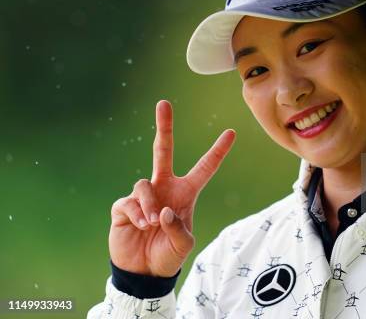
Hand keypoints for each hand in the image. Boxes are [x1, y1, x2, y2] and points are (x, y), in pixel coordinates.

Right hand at [109, 100, 235, 276]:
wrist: (143, 272)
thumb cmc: (168, 255)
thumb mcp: (183, 245)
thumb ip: (178, 228)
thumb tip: (164, 210)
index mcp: (185, 193)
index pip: (205, 168)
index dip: (218, 151)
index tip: (231, 132)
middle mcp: (164, 187)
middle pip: (163, 150)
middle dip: (164, 127)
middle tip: (164, 103)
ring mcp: (143, 195)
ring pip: (144, 184)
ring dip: (149, 205)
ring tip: (151, 224)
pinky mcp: (123, 206)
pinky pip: (129, 201)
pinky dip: (137, 213)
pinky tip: (142, 226)